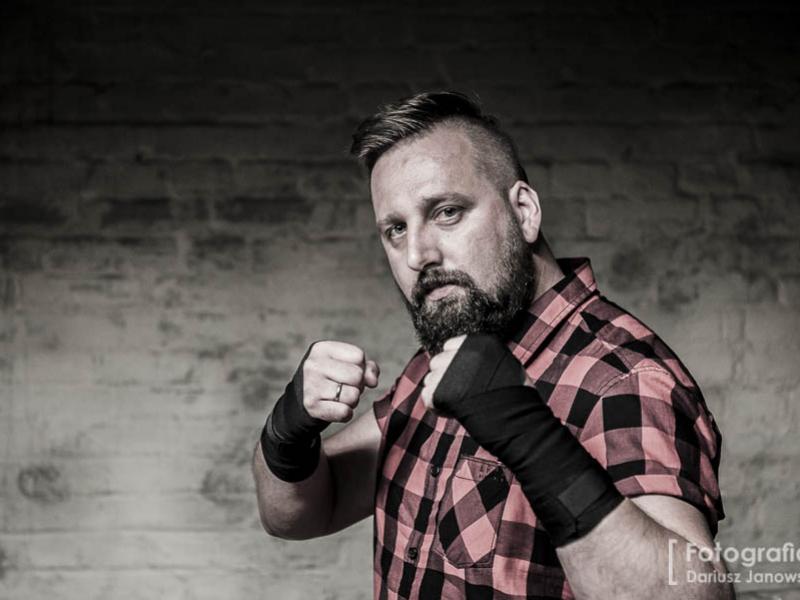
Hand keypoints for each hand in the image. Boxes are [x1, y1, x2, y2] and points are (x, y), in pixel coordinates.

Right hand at [302, 341, 379, 422]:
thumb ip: (366, 368)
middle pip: (357, 376)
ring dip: (352, 400)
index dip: (360, 367)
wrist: (301, 399)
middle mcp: (313, 365)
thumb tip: (373, 381)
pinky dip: (346, 414)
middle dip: (358, 385)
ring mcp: (311, 385)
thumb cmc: (329, 378)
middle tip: (345, 387)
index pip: (359, 356)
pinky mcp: (311, 405)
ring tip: (339, 397)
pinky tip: (336, 409)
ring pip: (353, 396)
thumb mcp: (345, 364)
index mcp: (321, 349)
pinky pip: (344, 412)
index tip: (347, 372)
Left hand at [420, 334, 534, 413]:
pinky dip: (437, 407)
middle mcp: (462, 353)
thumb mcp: (506, 364)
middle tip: (462, 393)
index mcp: (479, 342)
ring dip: (440, 392)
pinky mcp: (440, 392)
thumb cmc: (516, 396)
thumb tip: (462, 357)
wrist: (519, 422)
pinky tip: (455, 412)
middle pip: (437, 362)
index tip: (464, 377)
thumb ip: (483, 357)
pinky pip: (428, 397)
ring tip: (461, 404)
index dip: (454, 363)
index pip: (449, 346)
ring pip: (430, 380)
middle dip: (445, 377)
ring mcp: (449, 372)